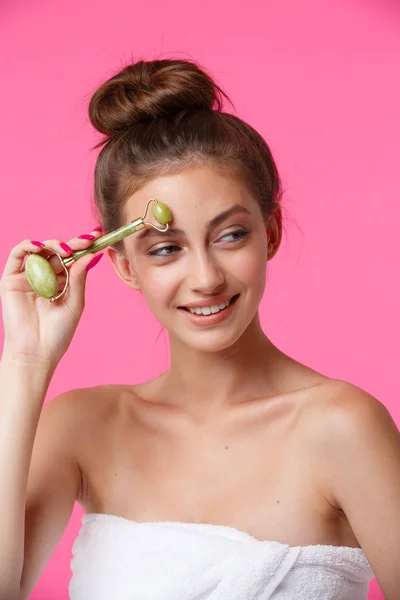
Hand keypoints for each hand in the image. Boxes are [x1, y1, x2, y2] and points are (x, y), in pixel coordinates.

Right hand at [0, 228, 103, 367]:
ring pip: (39, 249)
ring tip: (65, 249)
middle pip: (58, 251)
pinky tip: (40, 247)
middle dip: (73, 242)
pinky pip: (17, 255)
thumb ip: (79, 278)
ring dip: (53, 243)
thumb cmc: (58, 333)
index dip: (84, 246)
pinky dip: (28, 246)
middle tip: (86, 240)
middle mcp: (46, 276)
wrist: (36, 352)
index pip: (73, 258)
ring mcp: (28, 276)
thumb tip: (91, 255)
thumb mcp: (75, 303)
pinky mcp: (11, 279)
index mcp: (63, 281)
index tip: (98, 236)